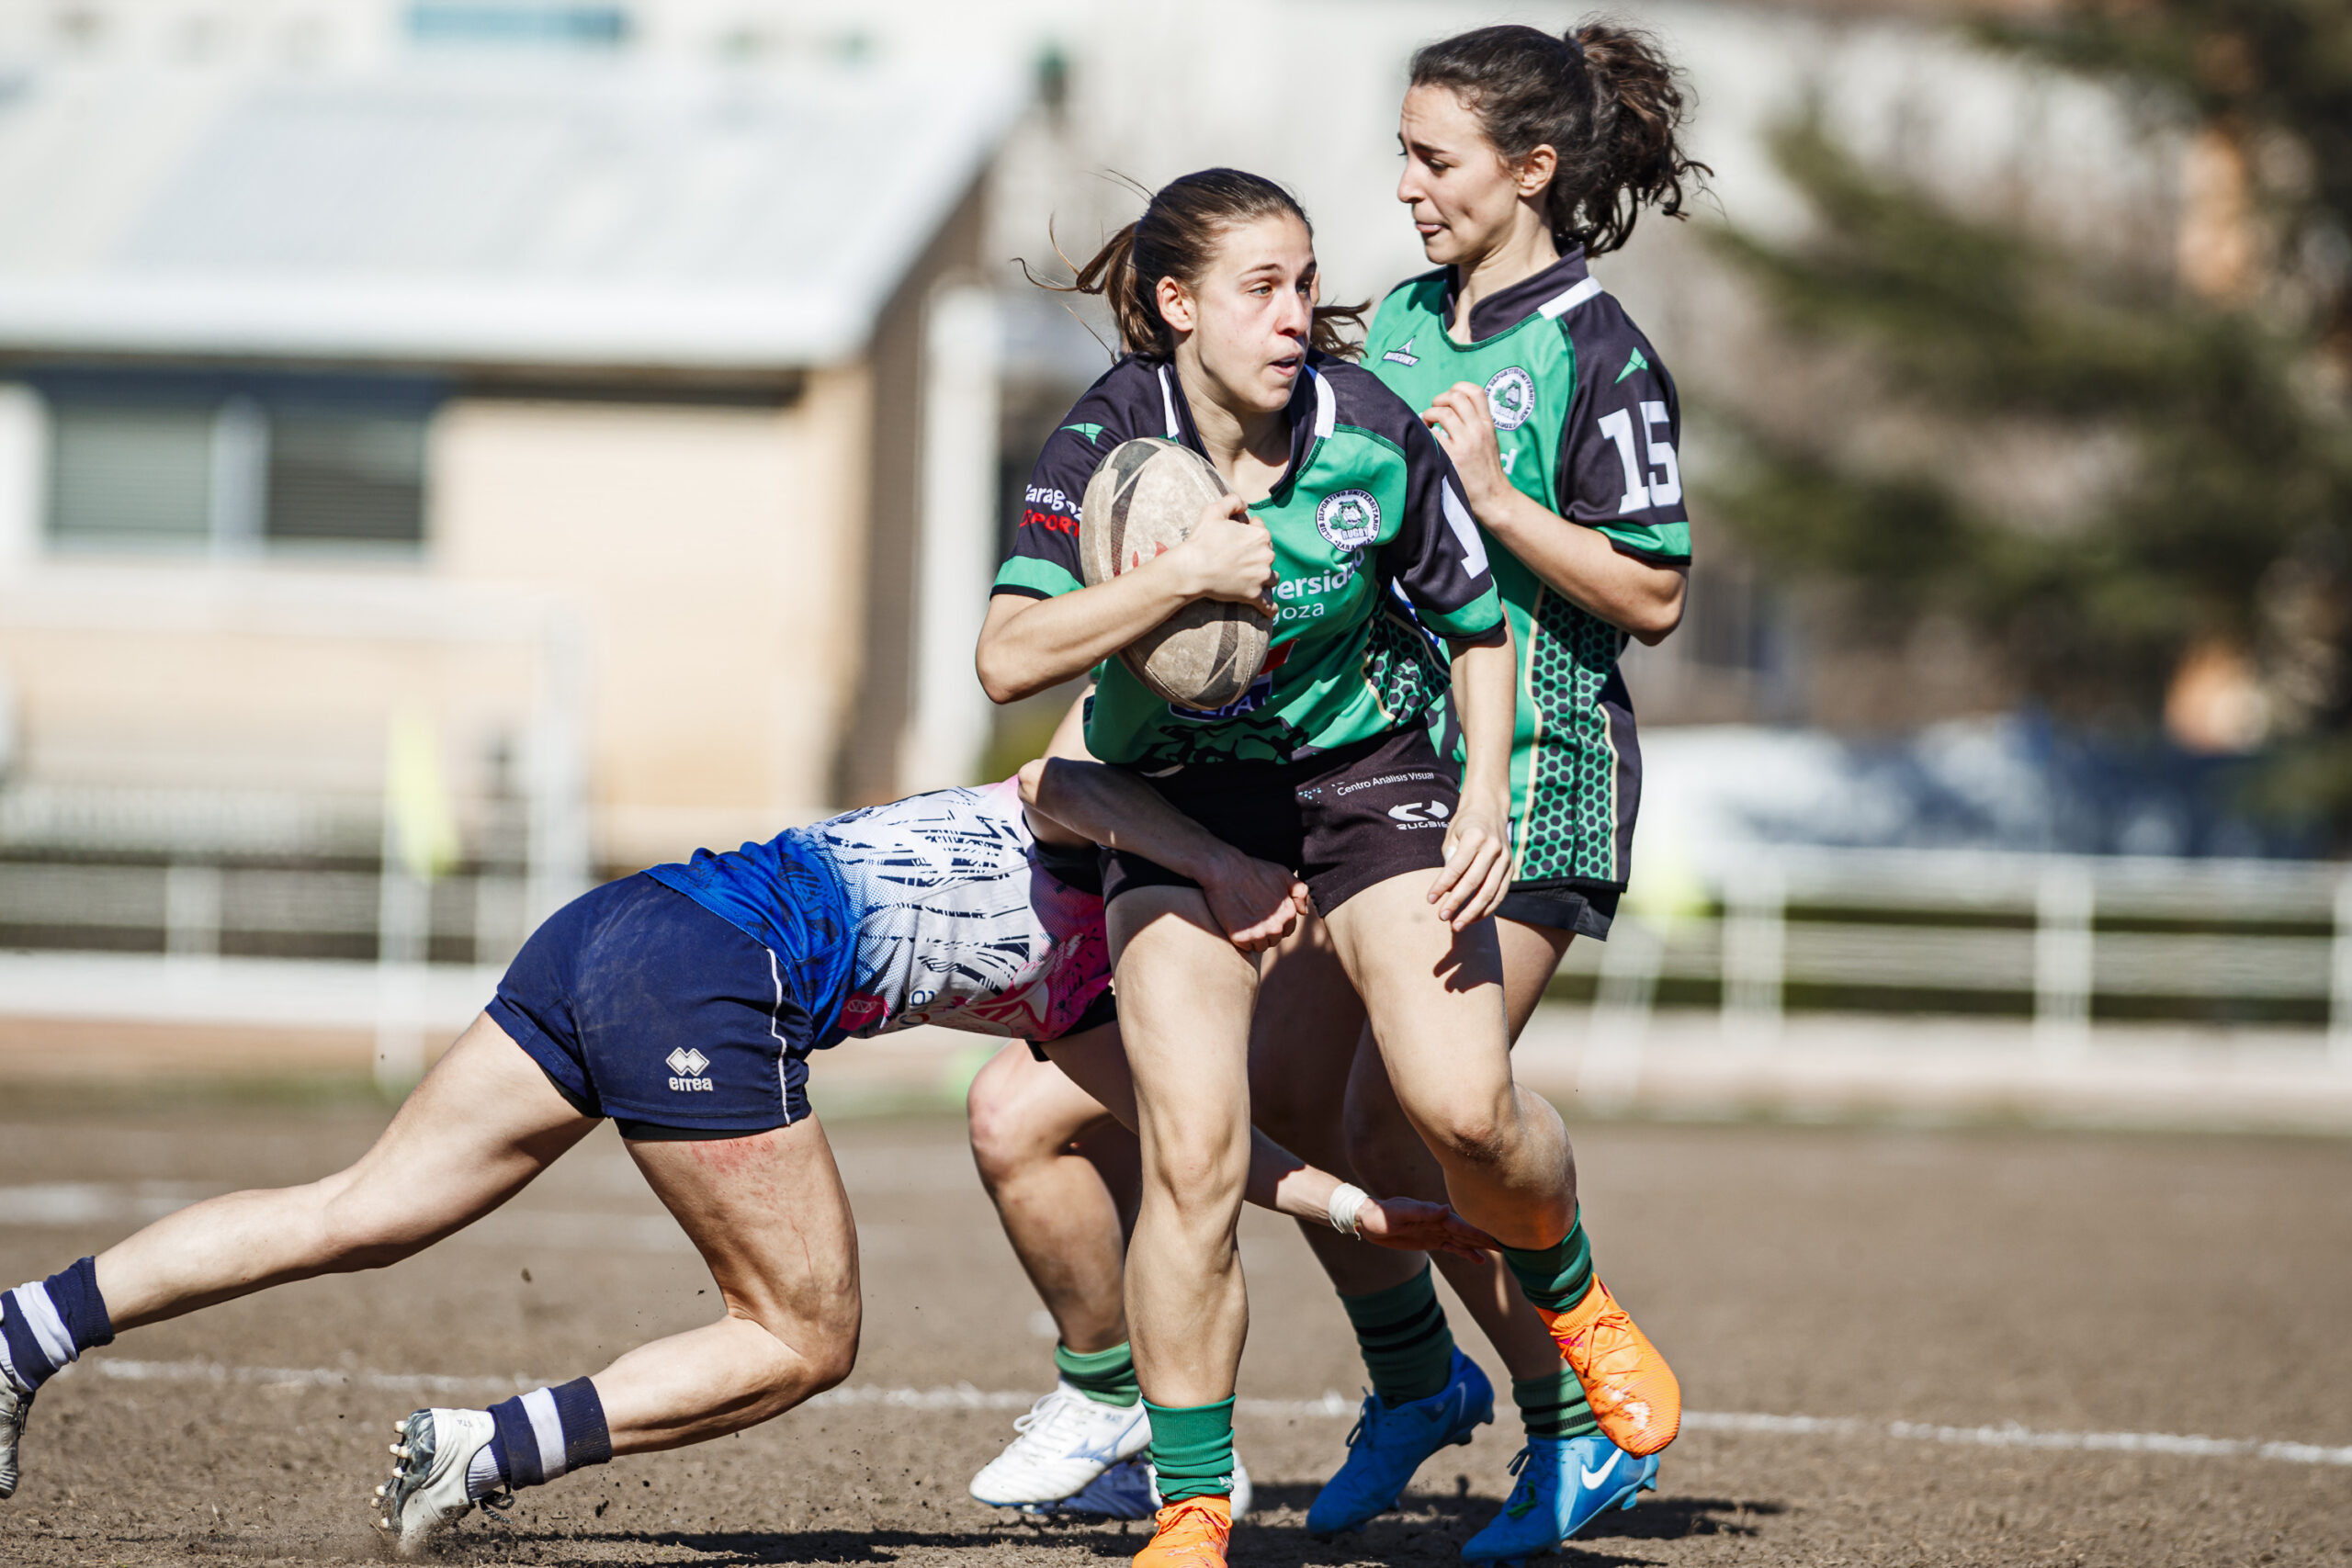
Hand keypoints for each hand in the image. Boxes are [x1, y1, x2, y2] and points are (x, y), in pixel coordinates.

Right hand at [1169, 494, 1276, 613]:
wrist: (1192, 569)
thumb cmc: (1202, 541)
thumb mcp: (1214, 511)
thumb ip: (1232, 501)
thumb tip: (1244, 504)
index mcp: (1260, 535)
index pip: (1261, 531)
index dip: (1248, 532)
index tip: (1236, 539)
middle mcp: (1266, 555)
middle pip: (1267, 553)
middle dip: (1257, 555)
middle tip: (1237, 559)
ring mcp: (1261, 577)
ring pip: (1271, 577)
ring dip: (1264, 577)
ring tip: (1249, 578)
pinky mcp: (1254, 595)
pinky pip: (1268, 604)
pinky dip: (1270, 607)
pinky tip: (1271, 610)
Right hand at [1198, 849, 1310, 951]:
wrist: (1225, 871)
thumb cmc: (1254, 870)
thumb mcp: (1283, 874)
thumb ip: (1299, 891)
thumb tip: (1303, 912)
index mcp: (1288, 913)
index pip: (1287, 931)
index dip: (1276, 923)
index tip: (1264, 914)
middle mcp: (1276, 926)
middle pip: (1274, 940)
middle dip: (1266, 931)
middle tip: (1252, 916)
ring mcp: (1259, 933)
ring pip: (1260, 946)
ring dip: (1254, 938)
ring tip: (1245, 920)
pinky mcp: (1241, 937)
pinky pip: (1245, 947)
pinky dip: (1241, 939)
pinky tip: (1236, 924)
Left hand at [1355, 1195, 1499, 1262]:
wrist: (1367, 1221)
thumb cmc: (1380, 1214)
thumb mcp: (1397, 1212)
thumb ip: (1422, 1211)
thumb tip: (1446, 1209)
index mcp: (1435, 1215)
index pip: (1463, 1225)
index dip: (1481, 1231)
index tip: (1501, 1235)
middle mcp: (1440, 1222)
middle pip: (1470, 1232)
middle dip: (1490, 1237)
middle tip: (1514, 1244)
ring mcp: (1438, 1232)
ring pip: (1465, 1241)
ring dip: (1483, 1246)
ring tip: (1504, 1252)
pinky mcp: (1432, 1241)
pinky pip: (1454, 1248)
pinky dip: (1468, 1253)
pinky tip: (1480, 1261)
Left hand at [1422, 383, 1511, 515]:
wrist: (1493, 499)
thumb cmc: (1487, 472)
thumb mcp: (1489, 441)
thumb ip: (1476, 424)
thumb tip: (1450, 409)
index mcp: (1488, 424)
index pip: (1476, 391)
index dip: (1457, 388)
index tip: (1448, 400)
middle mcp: (1478, 430)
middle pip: (1456, 397)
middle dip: (1438, 400)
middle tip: (1433, 413)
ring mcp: (1465, 444)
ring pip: (1442, 412)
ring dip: (1428, 415)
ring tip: (1427, 426)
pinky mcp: (1452, 459)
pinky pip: (1433, 435)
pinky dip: (1424, 433)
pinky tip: (1425, 442)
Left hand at [1427, 785, 1510, 930]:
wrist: (1490, 809)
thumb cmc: (1464, 825)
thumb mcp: (1451, 836)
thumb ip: (1450, 861)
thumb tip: (1447, 891)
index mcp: (1475, 837)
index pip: (1456, 867)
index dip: (1442, 885)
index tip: (1429, 899)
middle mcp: (1493, 848)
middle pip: (1473, 882)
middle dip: (1456, 902)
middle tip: (1442, 917)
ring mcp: (1505, 859)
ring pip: (1490, 892)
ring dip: (1472, 912)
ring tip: (1457, 925)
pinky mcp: (1511, 868)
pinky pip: (1500, 893)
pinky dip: (1487, 908)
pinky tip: (1473, 918)